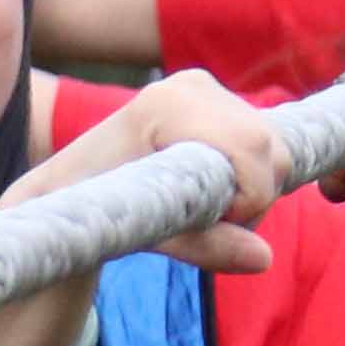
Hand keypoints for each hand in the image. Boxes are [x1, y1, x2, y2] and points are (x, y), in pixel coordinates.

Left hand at [11, 69, 283, 271]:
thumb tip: (263, 259)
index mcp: (165, 105)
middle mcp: (191, 86)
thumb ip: (203, 246)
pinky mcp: (216, 99)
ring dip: (255, 191)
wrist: (70, 184)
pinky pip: (265, 143)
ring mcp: (205, 88)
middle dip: (256, 199)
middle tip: (213, 225)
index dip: (249, 198)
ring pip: (274, 147)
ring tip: (208, 210)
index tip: (215, 223)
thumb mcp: (146, 232)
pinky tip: (212, 188)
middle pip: (270, 147)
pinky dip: (250, 178)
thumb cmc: (95, 211)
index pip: (250, 147)